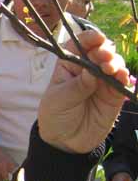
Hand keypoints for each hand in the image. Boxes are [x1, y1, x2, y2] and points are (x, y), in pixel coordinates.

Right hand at [0, 136, 16, 180]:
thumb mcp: (3, 154)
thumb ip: (9, 161)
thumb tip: (13, 168)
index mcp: (7, 162)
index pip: (13, 170)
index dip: (11, 171)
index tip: (10, 171)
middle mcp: (1, 168)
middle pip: (6, 178)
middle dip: (5, 176)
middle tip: (3, 175)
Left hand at [38, 29, 129, 153]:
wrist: (64, 142)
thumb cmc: (55, 115)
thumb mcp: (60, 99)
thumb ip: (77, 86)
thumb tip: (93, 71)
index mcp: (69, 65)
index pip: (80, 45)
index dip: (89, 38)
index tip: (97, 38)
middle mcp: (88, 69)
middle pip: (101, 51)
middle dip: (104, 50)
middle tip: (103, 57)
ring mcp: (103, 81)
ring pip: (115, 64)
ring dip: (116, 63)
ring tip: (110, 68)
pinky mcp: (114, 95)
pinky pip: (123, 83)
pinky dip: (125, 78)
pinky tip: (123, 77)